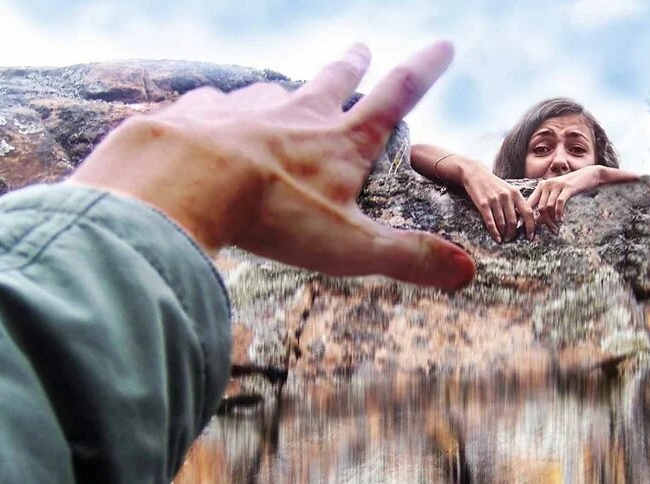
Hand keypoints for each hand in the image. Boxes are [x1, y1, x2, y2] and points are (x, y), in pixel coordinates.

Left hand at [69, 42, 474, 289]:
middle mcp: (296, 115)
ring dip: (282, 90)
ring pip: (270, 92)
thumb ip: (407, 258)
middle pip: (331, 81)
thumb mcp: (350, 247)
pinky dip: (217, 107)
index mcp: (339, 143)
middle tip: (360, 48)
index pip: (394, 98)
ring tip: (280, 90)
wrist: (183, 180)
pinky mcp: (196, 114)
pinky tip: (211, 113)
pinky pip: (211, 103)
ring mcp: (244, 109)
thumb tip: (467, 271)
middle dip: (350, 65)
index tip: (443, 46)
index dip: (423, 71)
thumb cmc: (273, 215)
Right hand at [457, 163, 535, 242]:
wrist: (476, 173)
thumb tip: (523, 221)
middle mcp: (506, 196)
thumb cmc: (494, 184)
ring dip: (503, 234)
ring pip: (502, 223)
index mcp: (515, 193)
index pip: (528, 212)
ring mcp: (494, 200)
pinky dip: (494, 233)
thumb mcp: (508, 190)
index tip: (530, 236)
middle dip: (513, 233)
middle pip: (513, 221)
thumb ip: (516, 203)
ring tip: (504, 238)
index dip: (530, 226)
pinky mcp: (483, 204)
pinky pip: (490, 222)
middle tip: (511, 238)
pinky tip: (497, 238)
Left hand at [528, 168, 600, 231]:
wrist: (589, 175)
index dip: (528, 217)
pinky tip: (561, 219)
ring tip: (557, 227)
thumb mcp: (556, 195)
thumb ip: (546, 206)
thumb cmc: (572, 187)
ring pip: (548, 207)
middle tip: (553, 230)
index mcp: (541, 186)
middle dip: (545, 222)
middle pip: (540, 208)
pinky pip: (559, 202)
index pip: (529, 203)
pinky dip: (559, 212)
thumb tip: (537, 222)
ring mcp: (557, 185)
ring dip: (552, 220)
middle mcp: (546, 184)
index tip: (530, 230)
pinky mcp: (567, 187)